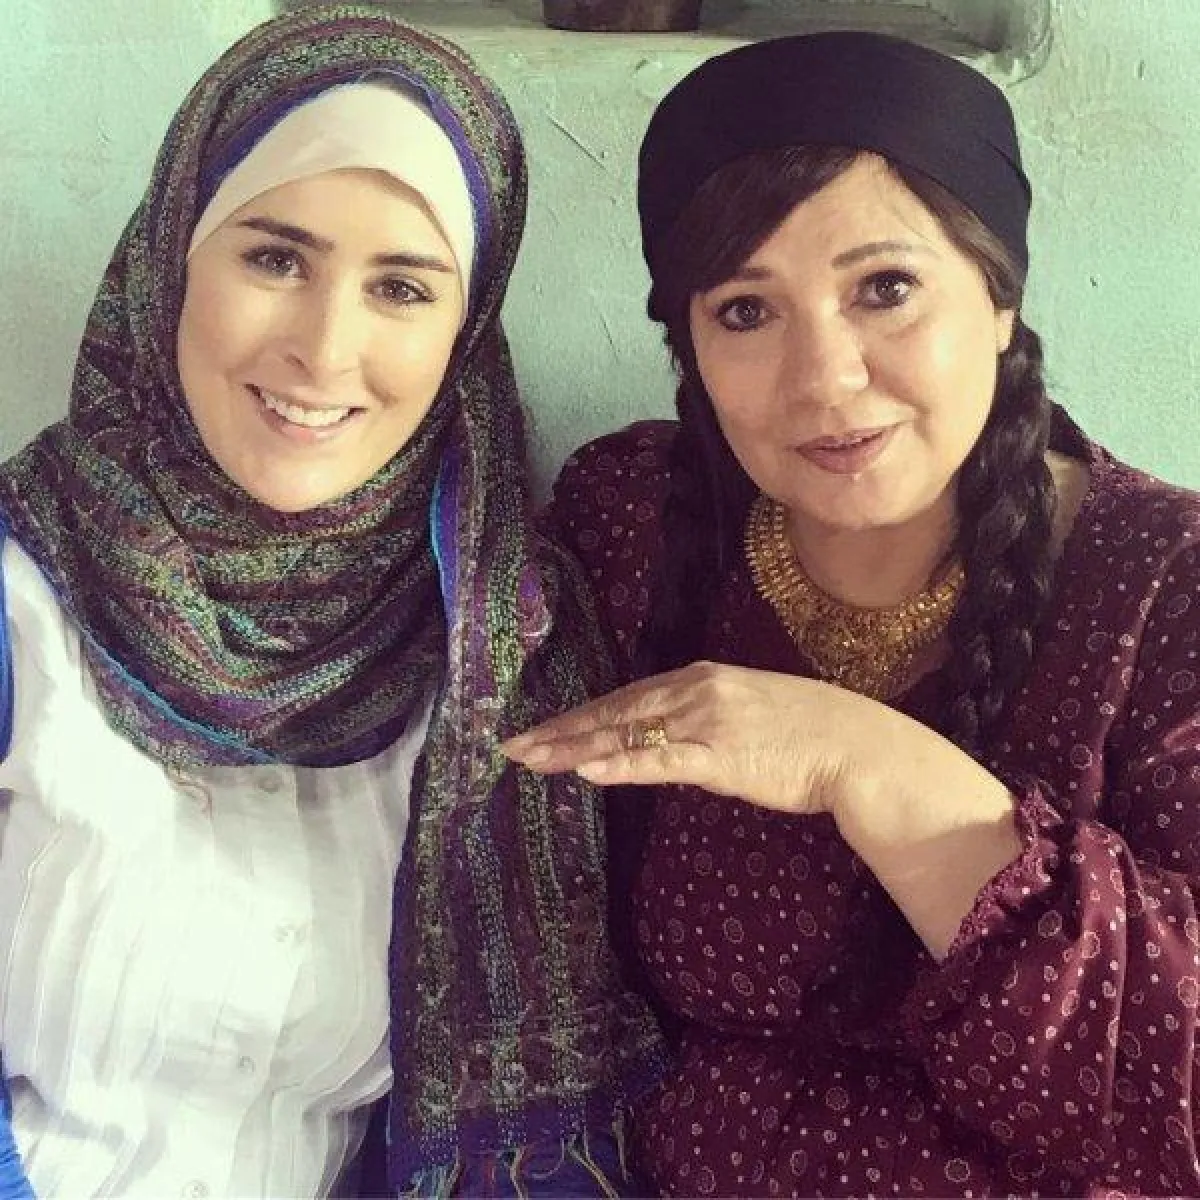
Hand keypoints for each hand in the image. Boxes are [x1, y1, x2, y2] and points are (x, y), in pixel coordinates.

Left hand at [502, 660, 876, 817]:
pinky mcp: (718, 756)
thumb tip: (664, 739)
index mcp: (699, 678)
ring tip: (531, 759)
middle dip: (561, 729)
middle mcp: (694, 691)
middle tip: (514, 744)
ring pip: (625, 735)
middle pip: (613, 711)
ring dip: (574, 748)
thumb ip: (701, 720)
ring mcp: (704, 722)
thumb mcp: (746, 712)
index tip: (543, 728)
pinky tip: (586, 772)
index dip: (580, 715)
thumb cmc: (808, 732)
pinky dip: (620, 766)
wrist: (854, 745)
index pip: (625, 697)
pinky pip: (658, 761)